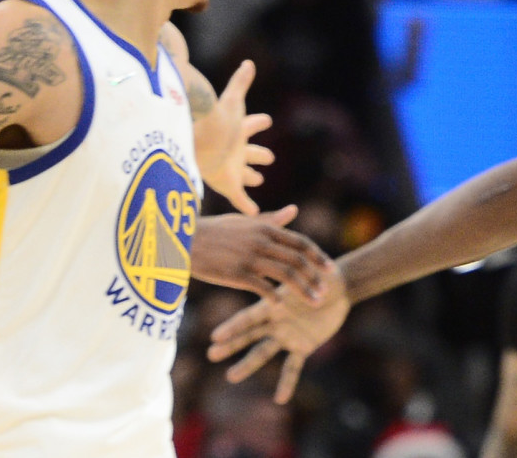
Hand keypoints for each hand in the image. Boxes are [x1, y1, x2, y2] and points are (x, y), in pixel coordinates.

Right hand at [191, 206, 335, 300]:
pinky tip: (281, 306)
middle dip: (315, 277)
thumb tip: (294, 210)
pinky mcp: (237, 273)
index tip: (330, 269)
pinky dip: (274, 297)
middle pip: (298, 261)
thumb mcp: (245, 221)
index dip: (318, 257)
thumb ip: (272, 219)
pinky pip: (262, 287)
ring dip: (303, 290)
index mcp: (266, 228)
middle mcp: (262, 241)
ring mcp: (250, 257)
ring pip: (286, 275)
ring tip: (315, 302)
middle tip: (326, 291)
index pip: (301, 243)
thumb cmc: (216, 231)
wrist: (185, 240)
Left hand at [194, 60, 273, 214]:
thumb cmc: (217, 119)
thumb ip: (240, 82)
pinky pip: (240, 198)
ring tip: (258, 180)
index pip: (250, 124)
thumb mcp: (232, 99)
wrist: (201, 139)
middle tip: (269, 157)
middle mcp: (234, 149)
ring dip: (251, 177)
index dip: (258, 122)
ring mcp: (232, 168)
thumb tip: (249, 62)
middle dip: (259, 154)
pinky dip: (247, 206)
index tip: (266, 120)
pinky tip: (253, 214)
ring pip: (246, 174)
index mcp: (236, 130)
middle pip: (250, 152)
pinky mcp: (229, 184)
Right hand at [207, 265, 349, 403]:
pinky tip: (280, 398)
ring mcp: (287, 336)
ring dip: (247, 365)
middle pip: (249, 335)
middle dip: (231, 345)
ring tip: (230, 377)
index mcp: (274, 305)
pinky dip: (287, 383)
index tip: (215, 335)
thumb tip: (293, 259)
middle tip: (211, 355)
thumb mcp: (308, 270)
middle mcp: (275, 322)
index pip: (249, 317)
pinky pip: (293, 367)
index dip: (234, 327)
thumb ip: (299, 271)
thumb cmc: (320, 274)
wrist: (338, 288)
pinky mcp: (303, 347)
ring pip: (264, 352)